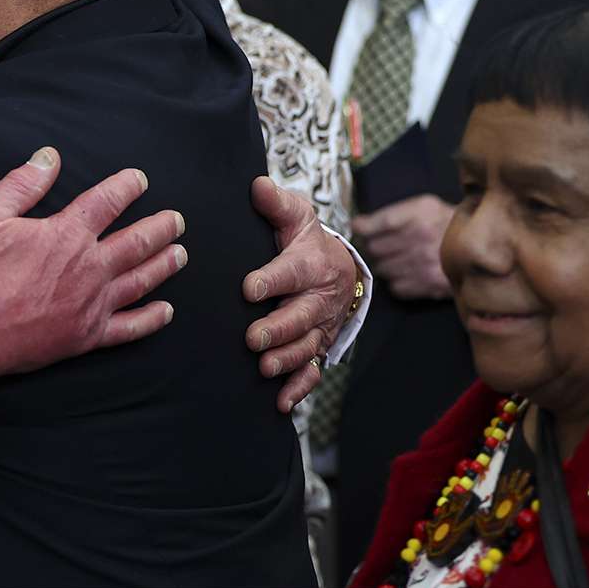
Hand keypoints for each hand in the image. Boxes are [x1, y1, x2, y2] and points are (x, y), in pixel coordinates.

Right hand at [0, 147, 185, 383]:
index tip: (140, 180)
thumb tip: (49, 156)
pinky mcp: (88, 335)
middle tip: (177, 220)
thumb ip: (23, 184)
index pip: (108, 201)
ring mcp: (93, 303)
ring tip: (181, 254)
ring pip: (142, 280)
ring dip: (165, 265)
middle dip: (161, 227)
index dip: (127, 186)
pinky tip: (166, 312)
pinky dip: (151, 319)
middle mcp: (90, 266)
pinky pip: (130, 328)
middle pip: (138, 241)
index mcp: (68, 234)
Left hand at [244, 177, 357, 412]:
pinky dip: (299, 389)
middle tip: (252, 337)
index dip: (271, 280)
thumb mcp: (295, 217)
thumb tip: (255, 185)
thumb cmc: (307, 241)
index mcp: (311, 265)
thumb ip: (275, 204)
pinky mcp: (317, 348)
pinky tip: (281, 403)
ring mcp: (319, 327)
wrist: (340, 269)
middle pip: (301, 317)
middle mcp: (319, 300)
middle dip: (278, 329)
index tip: (249, 287)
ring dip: (287, 359)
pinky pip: (312, 371)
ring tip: (265, 367)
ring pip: (307, 347)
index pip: (291, 272)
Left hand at [351, 194, 453, 299]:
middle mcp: (420, 238)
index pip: (374, 225)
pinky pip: (395, 287)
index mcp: (418, 214)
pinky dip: (397, 281)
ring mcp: (424, 263)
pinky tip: (407, 272)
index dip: (361, 228)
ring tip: (397, 258)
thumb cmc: (447, 222)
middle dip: (373, 246)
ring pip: (382, 269)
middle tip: (381, 244)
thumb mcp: (425, 205)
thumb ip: (394, 213)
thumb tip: (359, 225)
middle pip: (374, 249)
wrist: (482, 245)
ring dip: (385, 264)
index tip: (359, 228)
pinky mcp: (429, 284)